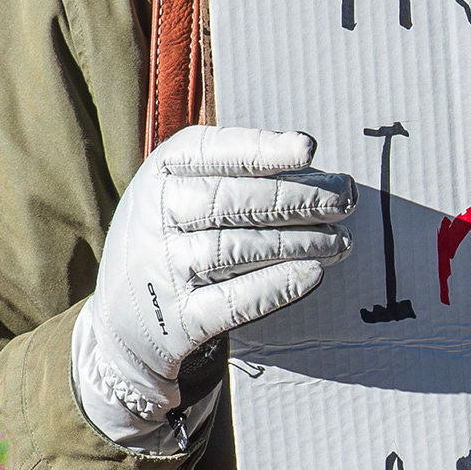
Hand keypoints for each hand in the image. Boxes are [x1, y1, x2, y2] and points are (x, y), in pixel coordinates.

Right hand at [72, 125, 355, 454]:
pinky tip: (314, 274)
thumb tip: (308, 158)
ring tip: (340, 240)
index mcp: (159, 175)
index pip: (211, 153)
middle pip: (231, 201)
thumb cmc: (175, 235)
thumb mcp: (181, 189)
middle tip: (345, 199)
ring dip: (298, 242)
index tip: (308, 149)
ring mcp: (166, 270)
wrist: (125, 319)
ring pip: (237, 249)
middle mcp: (156, 217)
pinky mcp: (183, 319)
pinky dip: (277, 286)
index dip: (260, 150)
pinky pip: (234, 301)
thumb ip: (234, 170)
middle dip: (296, 198)